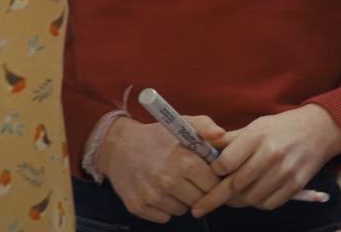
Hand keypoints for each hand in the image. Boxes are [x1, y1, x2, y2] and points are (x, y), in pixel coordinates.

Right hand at [98, 115, 226, 222]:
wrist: (118, 146)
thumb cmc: (156, 135)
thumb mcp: (182, 123)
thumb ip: (205, 126)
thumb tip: (222, 134)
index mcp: (183, 160)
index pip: (212, 184)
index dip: (212, 179)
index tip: (206, 173)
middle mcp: (168, 180)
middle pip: (199, 200)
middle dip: (198, 190)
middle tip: (190, 178)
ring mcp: (152, 196)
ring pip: (182, 210)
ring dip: (181, 199)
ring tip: (173, 182)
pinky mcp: (139, 207)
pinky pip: (164, 217)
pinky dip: (164, 208)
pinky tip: (159, 191)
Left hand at [191, 104, 340, 216]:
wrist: (318, 129)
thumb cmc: (281, 127)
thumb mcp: (255, 125)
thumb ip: (230, 140)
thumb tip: (202, 147)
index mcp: (257, 136)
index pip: (226, 163)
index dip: (214, 172)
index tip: (210, 175)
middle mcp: (270, 154)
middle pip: (235, 185)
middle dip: (215, 197)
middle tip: (202, 205)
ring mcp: (284, 171)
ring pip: (250, 198)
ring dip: (236, 202)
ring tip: (230, 198)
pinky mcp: (296, 185)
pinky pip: (268, 204)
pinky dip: (256, 204)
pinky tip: (252, 197)